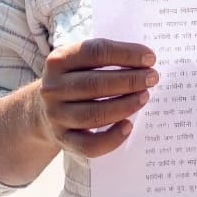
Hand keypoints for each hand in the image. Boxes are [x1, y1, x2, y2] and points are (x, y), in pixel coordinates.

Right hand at [38, 38, 157, 157]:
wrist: (43, 109)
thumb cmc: (75, 78)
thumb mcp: (79, 60)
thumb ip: (106, 57)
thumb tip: (145, 60)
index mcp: (58, 60)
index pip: (95, 52)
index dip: (125, 54)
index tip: (150, 58)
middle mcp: (53, 88)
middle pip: (95, 84)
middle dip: (129, 80)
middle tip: (152, 78)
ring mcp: (56, 116)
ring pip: (94, 114)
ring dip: (124, 106)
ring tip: (145, 97)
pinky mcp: (63, 140)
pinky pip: (89, 145)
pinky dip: (112, 138)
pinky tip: (129, 126)